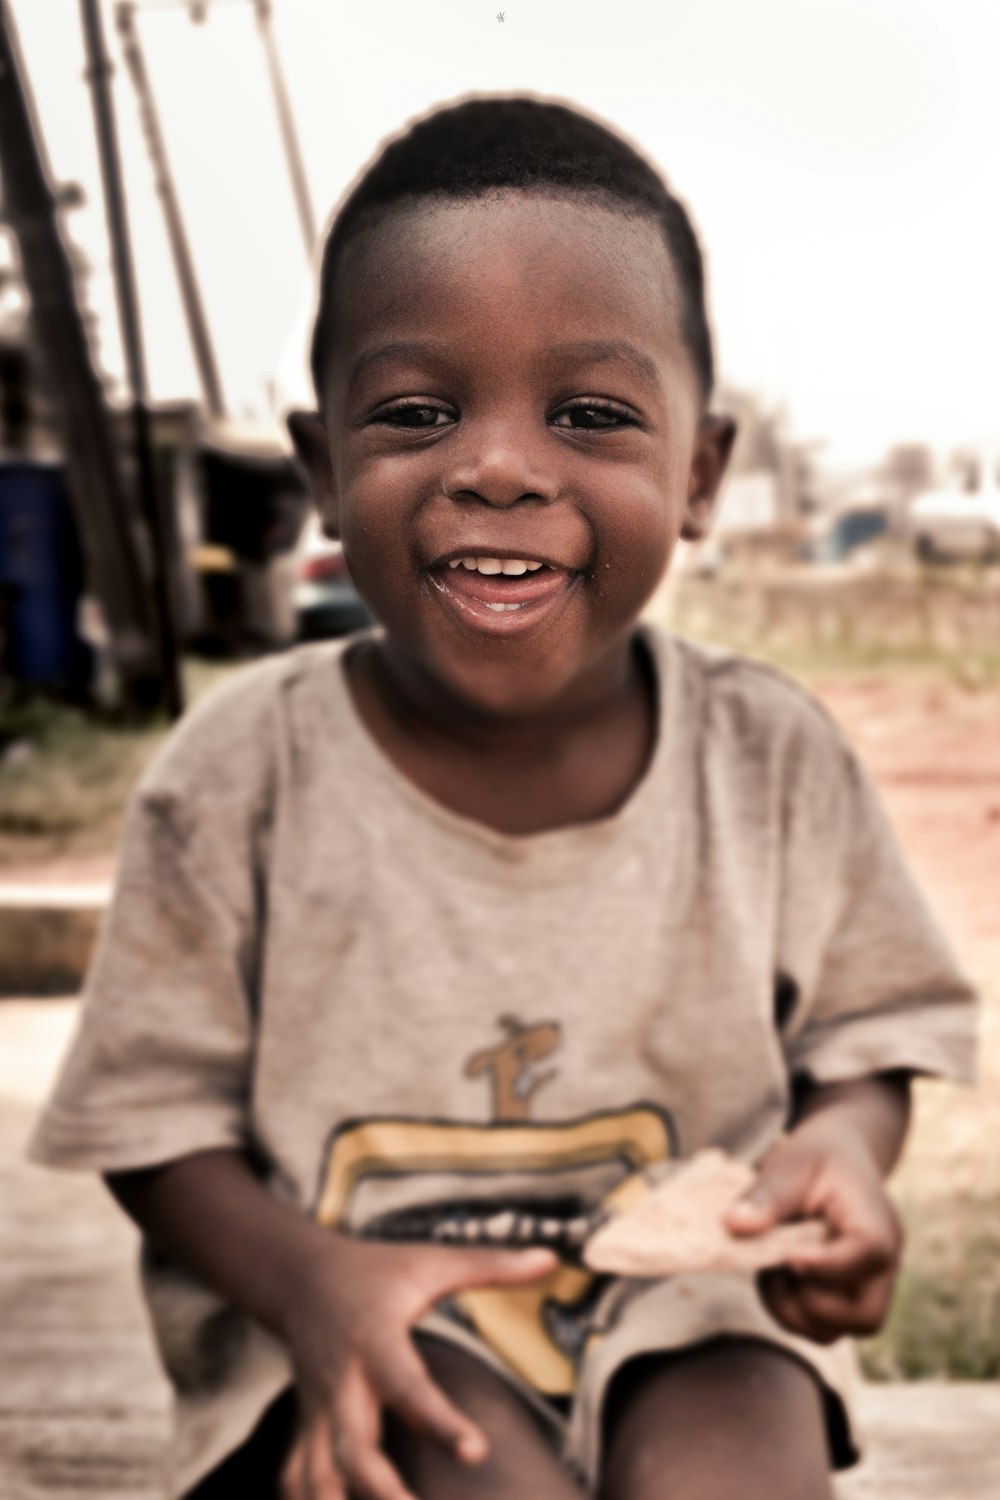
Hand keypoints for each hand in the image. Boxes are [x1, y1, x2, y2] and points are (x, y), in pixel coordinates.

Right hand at [278, 1234, 556, 1499]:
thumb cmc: (377, 1272)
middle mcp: (343, 1385)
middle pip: (355, 1451)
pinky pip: (296, 1481)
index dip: (440, 1422)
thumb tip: (551, 1259)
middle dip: (385, 1495)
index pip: (408, 1388)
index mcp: (376, 1342)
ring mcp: (319, 1413)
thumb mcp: (431, 1262)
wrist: (302, 1278)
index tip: (478, 1453)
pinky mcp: (306, 1430)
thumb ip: (491, 1266)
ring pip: (318, 1478)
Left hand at [724, 1127, 901, 1344]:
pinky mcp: (843, 1298)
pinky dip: (790, 1313)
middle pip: (865, 1318)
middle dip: (811, 1304)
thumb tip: (734, 1224)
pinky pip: (820, 1328)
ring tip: (771, 1270)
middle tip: (779, 1267)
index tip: (787, 1255)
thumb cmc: (817, 1157)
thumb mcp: (791, 1164)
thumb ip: (767, 1195)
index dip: (827, 1266)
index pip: (870, 1257)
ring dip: (793, 1312)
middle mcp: (882, 1265)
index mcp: (876, 1223)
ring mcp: (865, 1287)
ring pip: (838, 1332)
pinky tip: (775, 1277)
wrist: (838, 1157)